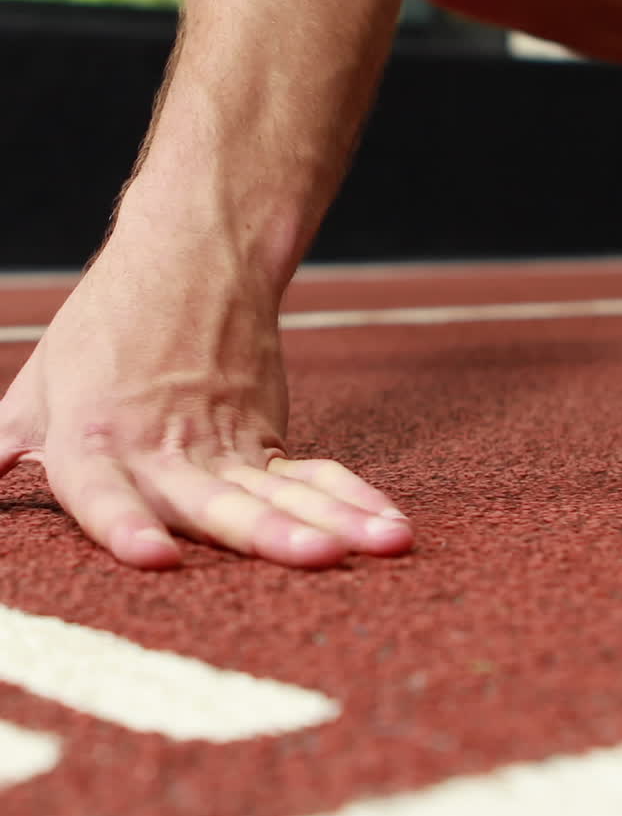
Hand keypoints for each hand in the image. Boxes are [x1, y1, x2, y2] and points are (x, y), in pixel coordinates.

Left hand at [0, 224, 412, 568]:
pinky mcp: (265, 439)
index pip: (103, 492)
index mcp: (92, 442)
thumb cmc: (104, 330)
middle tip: (314, 557)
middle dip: (264, 534)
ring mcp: (223, 445)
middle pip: (214, 498)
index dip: (126, 525)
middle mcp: (161, 450)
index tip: (154, 557)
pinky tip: (389, 528)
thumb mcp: (37, 388)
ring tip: (378, 544)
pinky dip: (354, 498)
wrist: (190, 259)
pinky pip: (311, 475)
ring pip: (279, 490)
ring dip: (332, 518)